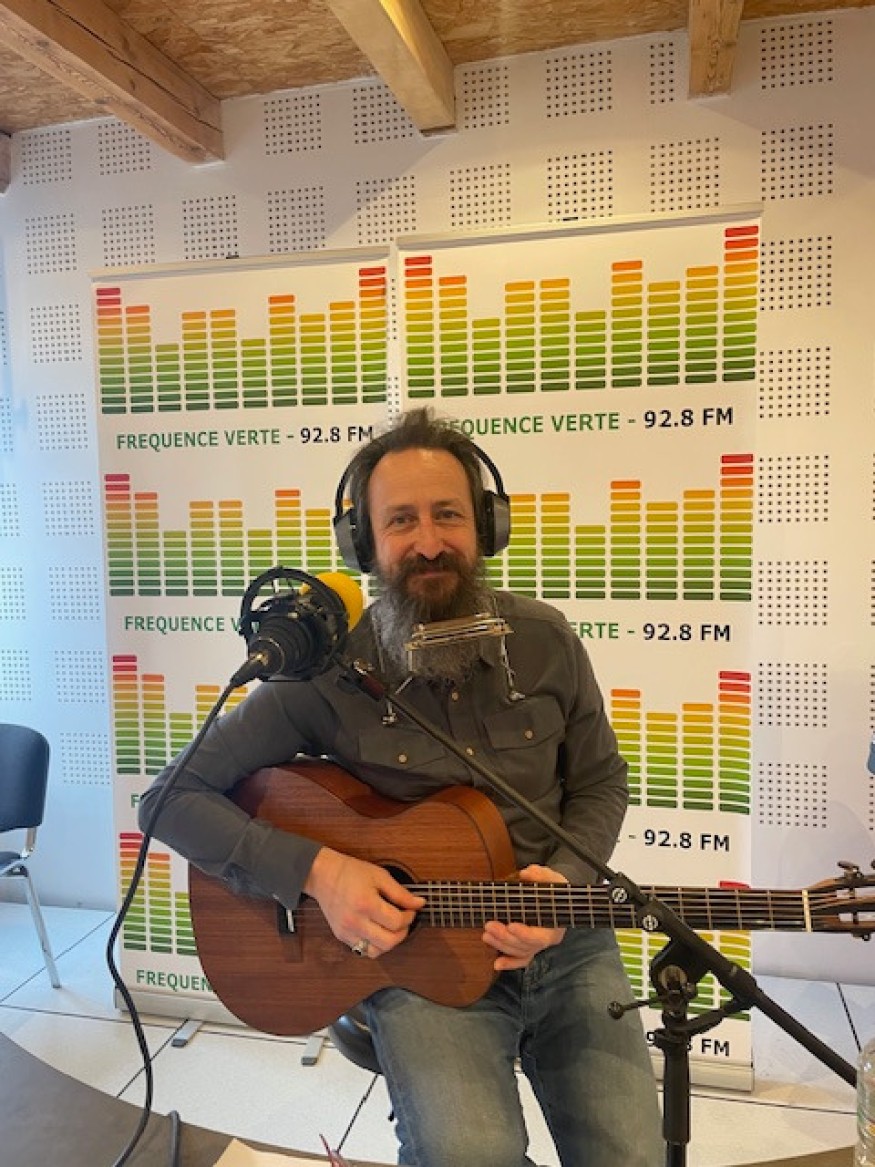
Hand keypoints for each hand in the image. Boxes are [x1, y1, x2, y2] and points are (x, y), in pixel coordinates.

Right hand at [304, 847, 424, 958]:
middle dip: (403, 932)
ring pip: (376, 952)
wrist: (323, 875)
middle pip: (388, 942)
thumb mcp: (379, 875)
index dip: (409, 917)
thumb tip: (419, 903)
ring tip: (392, 928)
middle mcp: (355, 921)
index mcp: (365, 903)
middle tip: (404, 920)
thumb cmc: (350, 872)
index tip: (411, 909)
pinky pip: (363, 951)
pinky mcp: (341, 936)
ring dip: (389, 942)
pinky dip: (375, 945)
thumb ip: (400, 892)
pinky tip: (378, 931)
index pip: (396, 922)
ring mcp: (347, 931)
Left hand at [481, 864, 567, 971]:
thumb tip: (527, 873)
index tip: (510, 925)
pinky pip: (521, 959)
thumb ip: (541, 875)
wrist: (560, 898)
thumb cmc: (556, 889)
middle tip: (489, 925)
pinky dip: (510, 963)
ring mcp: (538, 945)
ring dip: (502, 945)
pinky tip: (497, 964)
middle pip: (526, 946)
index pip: (540, 936)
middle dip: (506, 938)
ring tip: (486, 934)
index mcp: (555, 926)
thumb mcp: (553, 879)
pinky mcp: (530, 947)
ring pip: (520, 952)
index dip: (525, 933)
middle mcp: (547, 939)